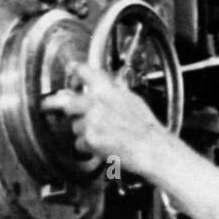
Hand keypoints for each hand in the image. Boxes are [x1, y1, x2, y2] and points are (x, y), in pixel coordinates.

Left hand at [42, 63, 168, 176]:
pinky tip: (103, 146)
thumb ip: (115, 90)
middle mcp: (96, 102)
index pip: (82, 71)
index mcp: (107, 88)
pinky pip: (80, 143)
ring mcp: (91, 121)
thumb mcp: (132, 99)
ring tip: (103, 135)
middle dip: (68, 109)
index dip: (74, 71)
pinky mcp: (90, 139)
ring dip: (84, 132)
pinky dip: (88, 147)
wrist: (150, 148)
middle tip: (69, 113)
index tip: (70, 71)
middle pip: (67, 103)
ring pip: (75, 127)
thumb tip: (108, 84)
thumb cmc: (144, 127)